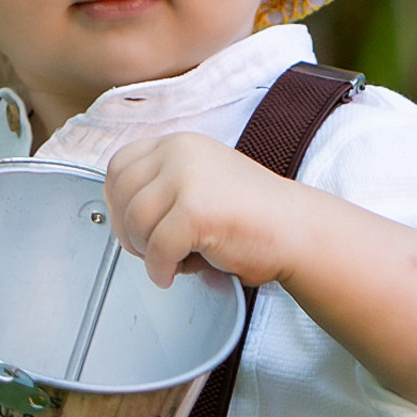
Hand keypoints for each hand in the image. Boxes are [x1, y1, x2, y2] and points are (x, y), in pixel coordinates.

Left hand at [102, 132, 304, 289]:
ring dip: (145, 251)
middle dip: (129, 231)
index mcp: (179, 144)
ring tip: (171, 259)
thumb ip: (162, 189)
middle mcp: (180, 152)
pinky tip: (175, 272)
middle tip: (151, 250)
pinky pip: (157, 248)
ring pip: (135, 221)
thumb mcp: (200, 185)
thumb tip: (119, 216)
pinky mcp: (196, 209)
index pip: (119, 166)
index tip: (131, 225)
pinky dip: (160, 268)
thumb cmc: (252, 217)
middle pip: (121, 195)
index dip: (117, 202)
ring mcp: (188, 177)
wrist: (299, 231)